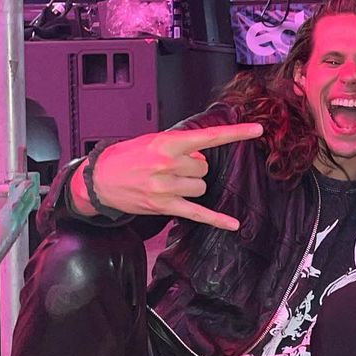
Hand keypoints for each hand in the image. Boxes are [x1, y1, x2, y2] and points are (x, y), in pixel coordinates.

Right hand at [70, 123, 263, 230]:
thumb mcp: (153, 141)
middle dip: (194, 167)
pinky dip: (218, 220)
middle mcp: (168, 164)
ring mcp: (166, 186)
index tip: (257, 130)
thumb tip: (203, 154)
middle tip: (172, 167)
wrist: (99, 180)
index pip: (210, 137)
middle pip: (205, 167)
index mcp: (168, 143)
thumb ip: (181, 145)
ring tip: (169, 181)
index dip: (236, 133)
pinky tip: (233, 224)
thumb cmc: (127, 158)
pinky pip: (198, 213)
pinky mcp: (165, 206)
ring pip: (202, 186)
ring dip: (191, 184)